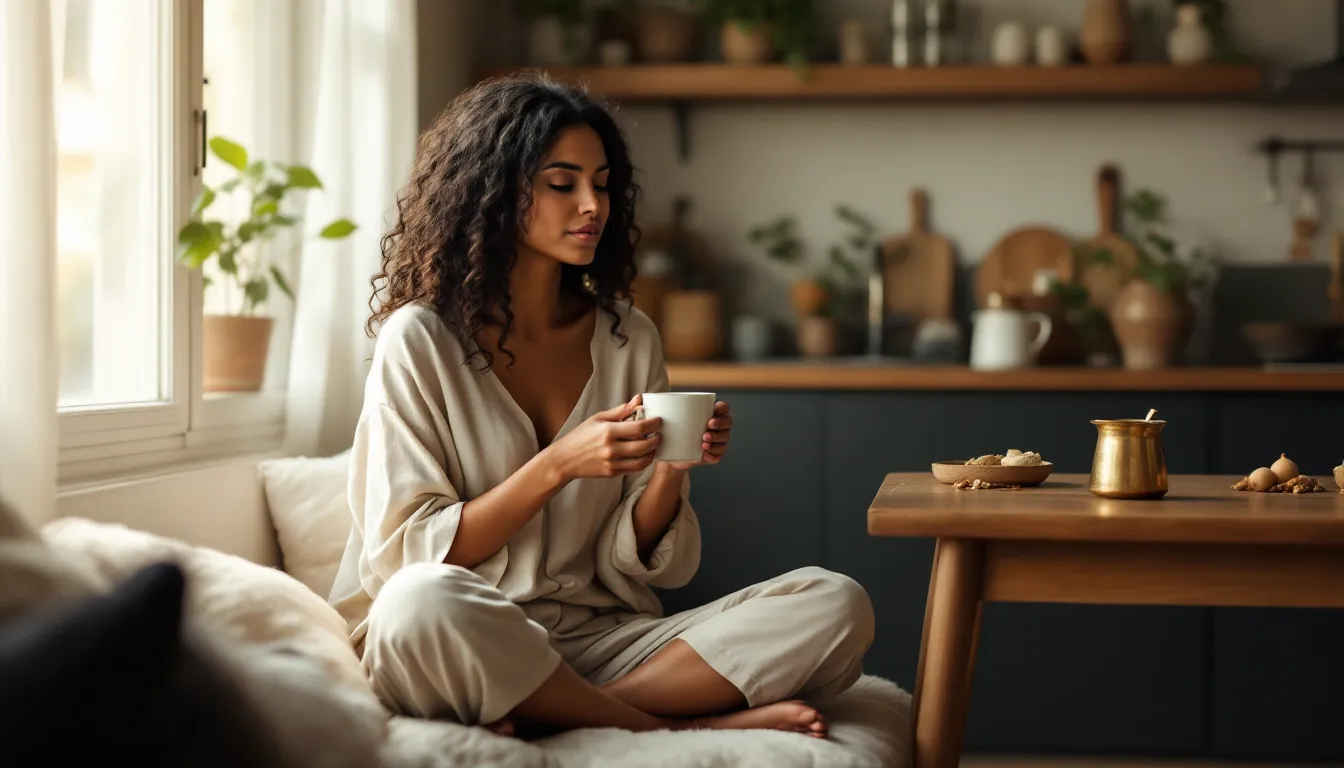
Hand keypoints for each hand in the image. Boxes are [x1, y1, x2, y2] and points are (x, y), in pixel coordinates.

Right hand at [545, 394, 662, 480]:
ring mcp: (612, 463)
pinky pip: (634, 468)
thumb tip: (639, 399)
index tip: (659, 420)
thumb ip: (621, 410)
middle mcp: (611, 448)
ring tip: (654, 444)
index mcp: (608, 431)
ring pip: (642, 460)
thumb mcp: (598, 418)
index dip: (653, 424)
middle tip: (659, 433)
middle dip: (656, 439)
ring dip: (652, 452)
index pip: (639, 428)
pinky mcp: (612, 473)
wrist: (565, 459)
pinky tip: (644, 454)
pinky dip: (643, 461)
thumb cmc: (581, 436)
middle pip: (643, 445)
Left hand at [665, 400, 731, 469]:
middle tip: (708, 426)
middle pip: (728, 422)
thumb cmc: (672, 433)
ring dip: (716, 439)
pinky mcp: (714, 455)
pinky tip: (704, 454)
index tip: (713, 411)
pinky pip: (719, 455)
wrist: (671, 455)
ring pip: (725, 439)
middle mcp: (718, 427)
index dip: (722, 408)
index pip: (724, 408)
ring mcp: (718, 442)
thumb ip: (667, 411)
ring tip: (703, 443)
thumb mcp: (670, 421)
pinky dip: (712, 454)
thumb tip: (648, 401)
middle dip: (720, 424)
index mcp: (710, 414)